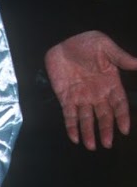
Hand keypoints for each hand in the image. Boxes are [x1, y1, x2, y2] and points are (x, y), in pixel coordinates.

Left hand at [44, 30, 136, 149]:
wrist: (62, 40)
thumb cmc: (87, 42)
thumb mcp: (105, 47)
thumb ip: (121, 58)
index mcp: (110, 83)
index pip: (119, 104)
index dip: (122, 116)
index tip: (125, 129)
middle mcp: (97, 94)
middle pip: (104, 115)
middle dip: (106, 129)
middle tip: (107, 143)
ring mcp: (81, 97)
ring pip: (87, 119)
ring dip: (88, 132)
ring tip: (91, 146)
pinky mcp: (66, 98)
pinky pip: (69, 115)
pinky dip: (71, 127)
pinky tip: (74, 138)